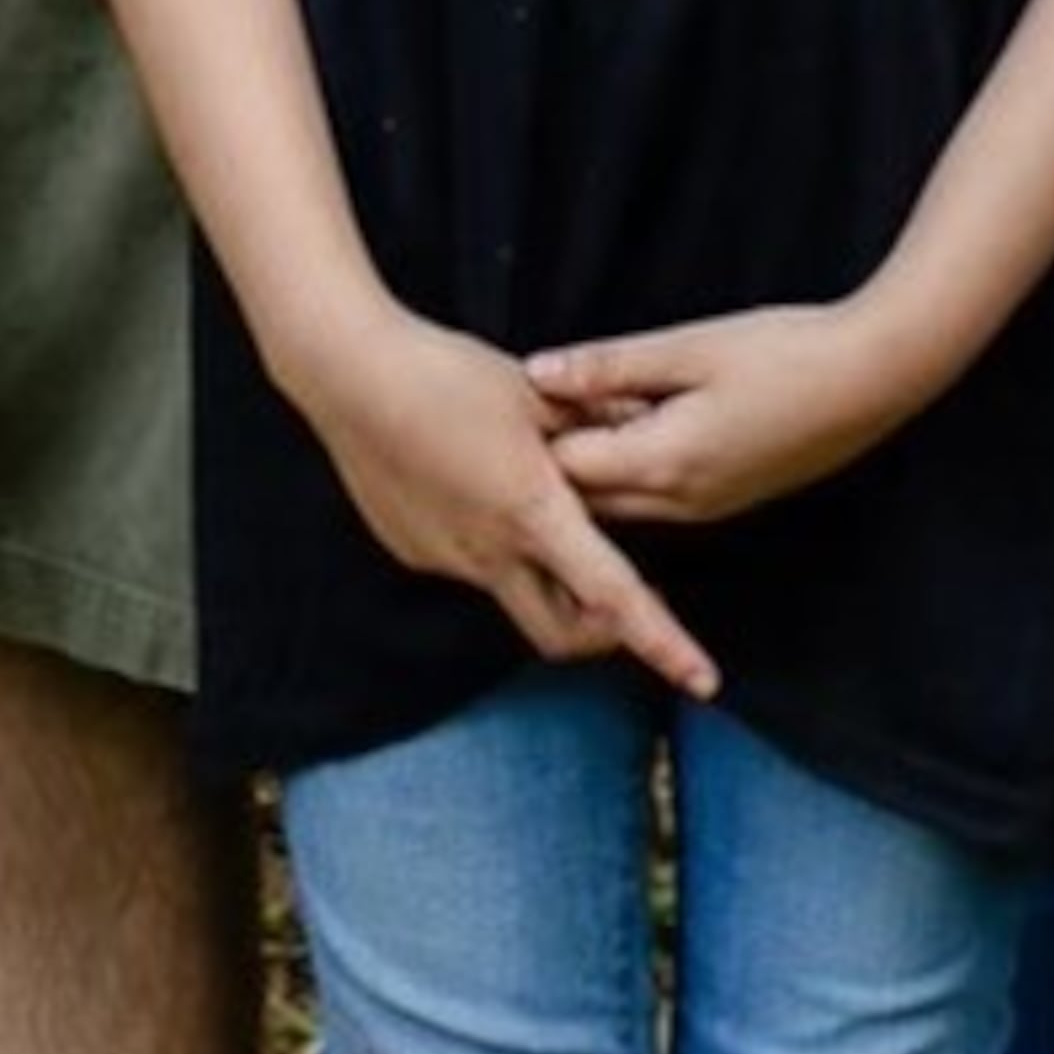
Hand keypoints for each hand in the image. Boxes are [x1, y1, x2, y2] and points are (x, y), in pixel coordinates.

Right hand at [303, 301, 718, 692]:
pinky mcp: (416, 550)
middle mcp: (491, 553)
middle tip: (635, 601)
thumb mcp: (536, 390)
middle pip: (564, 632)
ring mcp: (448, 559)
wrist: (351, 378)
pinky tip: (484, 486)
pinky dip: (498, 544)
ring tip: (556, 516)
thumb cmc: (448, 374)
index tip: (703, 679)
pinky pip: (472, 564)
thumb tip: (647, 426)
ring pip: (517, 596)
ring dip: (551, 581)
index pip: (613, 595)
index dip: (662, 641)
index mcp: (532, 513)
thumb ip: (595, 420)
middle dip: (605, 634)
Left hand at [532, 300, 924, 526]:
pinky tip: (645, 418)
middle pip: (589, 497)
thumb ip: (610, 365)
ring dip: (603, 461)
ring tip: (591, 404)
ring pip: (625, 500)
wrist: (871, 381)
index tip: (527, 390)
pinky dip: (639, 465)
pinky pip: (661, 496)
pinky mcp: (729, 499)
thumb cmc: (784, 353)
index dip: (542, 430)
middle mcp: (678, 502)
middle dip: (562, 457)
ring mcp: (707, 508)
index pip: (566, 469)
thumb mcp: (690, 347)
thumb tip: (536, 372)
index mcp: (661, 462)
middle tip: (548, 401)